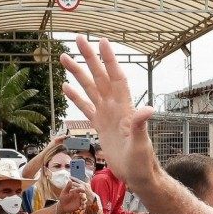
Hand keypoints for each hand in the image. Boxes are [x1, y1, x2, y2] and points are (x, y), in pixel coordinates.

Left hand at [57, 180, 85, 211]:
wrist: (62, 206)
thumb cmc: (63, 198)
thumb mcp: (64, 192)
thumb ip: (68, 187)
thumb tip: (70, 180)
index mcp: (76, 191)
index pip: (80, 189)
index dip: (81, 189)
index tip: (83, 190)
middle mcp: (79, 195)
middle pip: (84, 195)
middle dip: (84, 197)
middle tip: (84, 199)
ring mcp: (80, 200)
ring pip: (84, 201)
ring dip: (84, 202)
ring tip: (82, 204)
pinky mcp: (80, 205)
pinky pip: (83, 206)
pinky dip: (83, 207)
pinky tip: (80, 208)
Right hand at [60, 37, 156, 187]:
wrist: (137, 175)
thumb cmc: (142, 161)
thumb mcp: (141, 144)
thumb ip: (141, 125)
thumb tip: (148, 109)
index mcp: (124, 108)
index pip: (116, 77)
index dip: (109, 60)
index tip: (101, 41)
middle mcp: (114, 107)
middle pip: (99, 76)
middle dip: (89, 57)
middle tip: (77, 38)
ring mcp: (106, 115)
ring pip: (90, 88)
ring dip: (78, 73)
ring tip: (64, 57)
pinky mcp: (99, 126)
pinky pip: (85, 107)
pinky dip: (76, 97)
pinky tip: (66, 86)